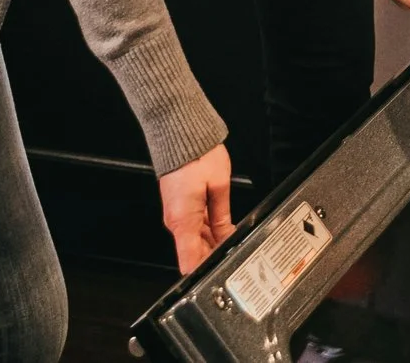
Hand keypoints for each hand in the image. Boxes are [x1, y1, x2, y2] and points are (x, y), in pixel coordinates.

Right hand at [158, 143, 233, 272]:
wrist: (179, 134)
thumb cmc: (196, 154)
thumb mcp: (219, 187)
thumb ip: (222, 217)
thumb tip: (226, 236)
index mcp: (183, 220)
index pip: (190, 261)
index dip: (205, 271)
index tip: (218, 275)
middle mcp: (175, 220)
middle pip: (194, 252)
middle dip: (213, 257)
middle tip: (234, 257)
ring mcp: (176, 214)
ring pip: (195, 240)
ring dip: (211, 244)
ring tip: (231, 245)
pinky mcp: (179, 206)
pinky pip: (193, 226)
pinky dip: (207, 232)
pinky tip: (222, 232)